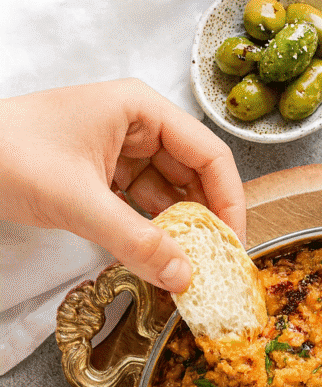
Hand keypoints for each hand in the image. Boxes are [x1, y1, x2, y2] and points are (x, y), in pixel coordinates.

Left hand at [0, 79, 245, 292]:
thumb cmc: (8, 154)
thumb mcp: (79, 202)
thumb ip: (135, 242)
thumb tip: (184, 277)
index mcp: (141, 109)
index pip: (209, 154)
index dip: (229, 201)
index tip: (234, 246)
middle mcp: (137, 125)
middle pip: (194, 176)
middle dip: (206, 221)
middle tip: (216, 266)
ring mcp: (120, 151)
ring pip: (169, 195)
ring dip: (180, 232)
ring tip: (190, 269)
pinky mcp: (102, 176)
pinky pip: (141, 207)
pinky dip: (152, 234)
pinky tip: (160, 260)